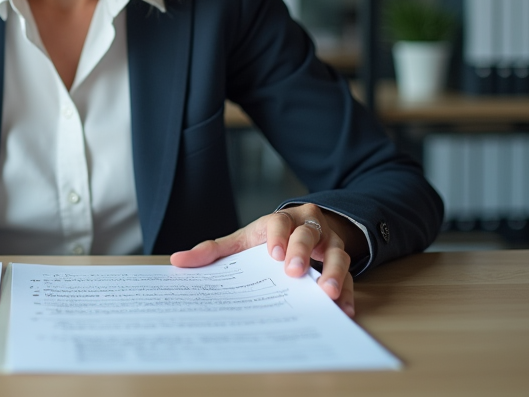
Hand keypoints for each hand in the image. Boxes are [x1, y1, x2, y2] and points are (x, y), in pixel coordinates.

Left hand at [170, 204, 359, 316]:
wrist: (304, 228)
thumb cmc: (268, 238)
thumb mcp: (243, 240)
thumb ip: (212, 251)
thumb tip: (177, 261)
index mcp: (281, 220)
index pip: (279, 223)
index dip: (277, 236)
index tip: (272, 254)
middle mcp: (309, 227)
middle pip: (309, 234)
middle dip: (302, 251)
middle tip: (294, 271)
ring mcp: (330, 244)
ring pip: (337, 253)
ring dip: (334, 273)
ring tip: (328, 293)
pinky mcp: (343, 263)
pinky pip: (351, 276)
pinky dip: (349, 292)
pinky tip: (345, 309)